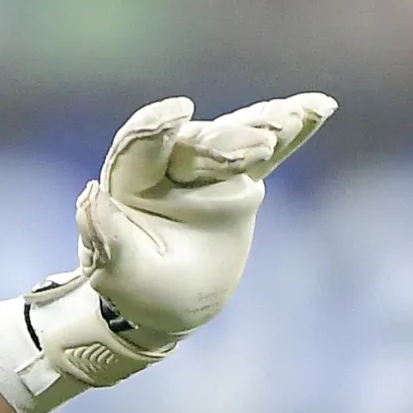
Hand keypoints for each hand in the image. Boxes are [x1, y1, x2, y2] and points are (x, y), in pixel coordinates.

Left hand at [0, 92, 335, 412]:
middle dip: (226, 142)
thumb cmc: (136, 290)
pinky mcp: (239, 178)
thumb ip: (108, 239)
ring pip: (236, 136)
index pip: (141, 148)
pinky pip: (270, 153)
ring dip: (267, 125)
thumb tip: (92, 195)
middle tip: (259, 145)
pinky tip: (320, 107)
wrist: (163, 304)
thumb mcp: (119, 276)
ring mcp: (206, 167)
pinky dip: (293, 131)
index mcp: (130, 182)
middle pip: (197, 142)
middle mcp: (168, 164)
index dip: (157, 128)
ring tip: (294, 117)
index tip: (179, 111)